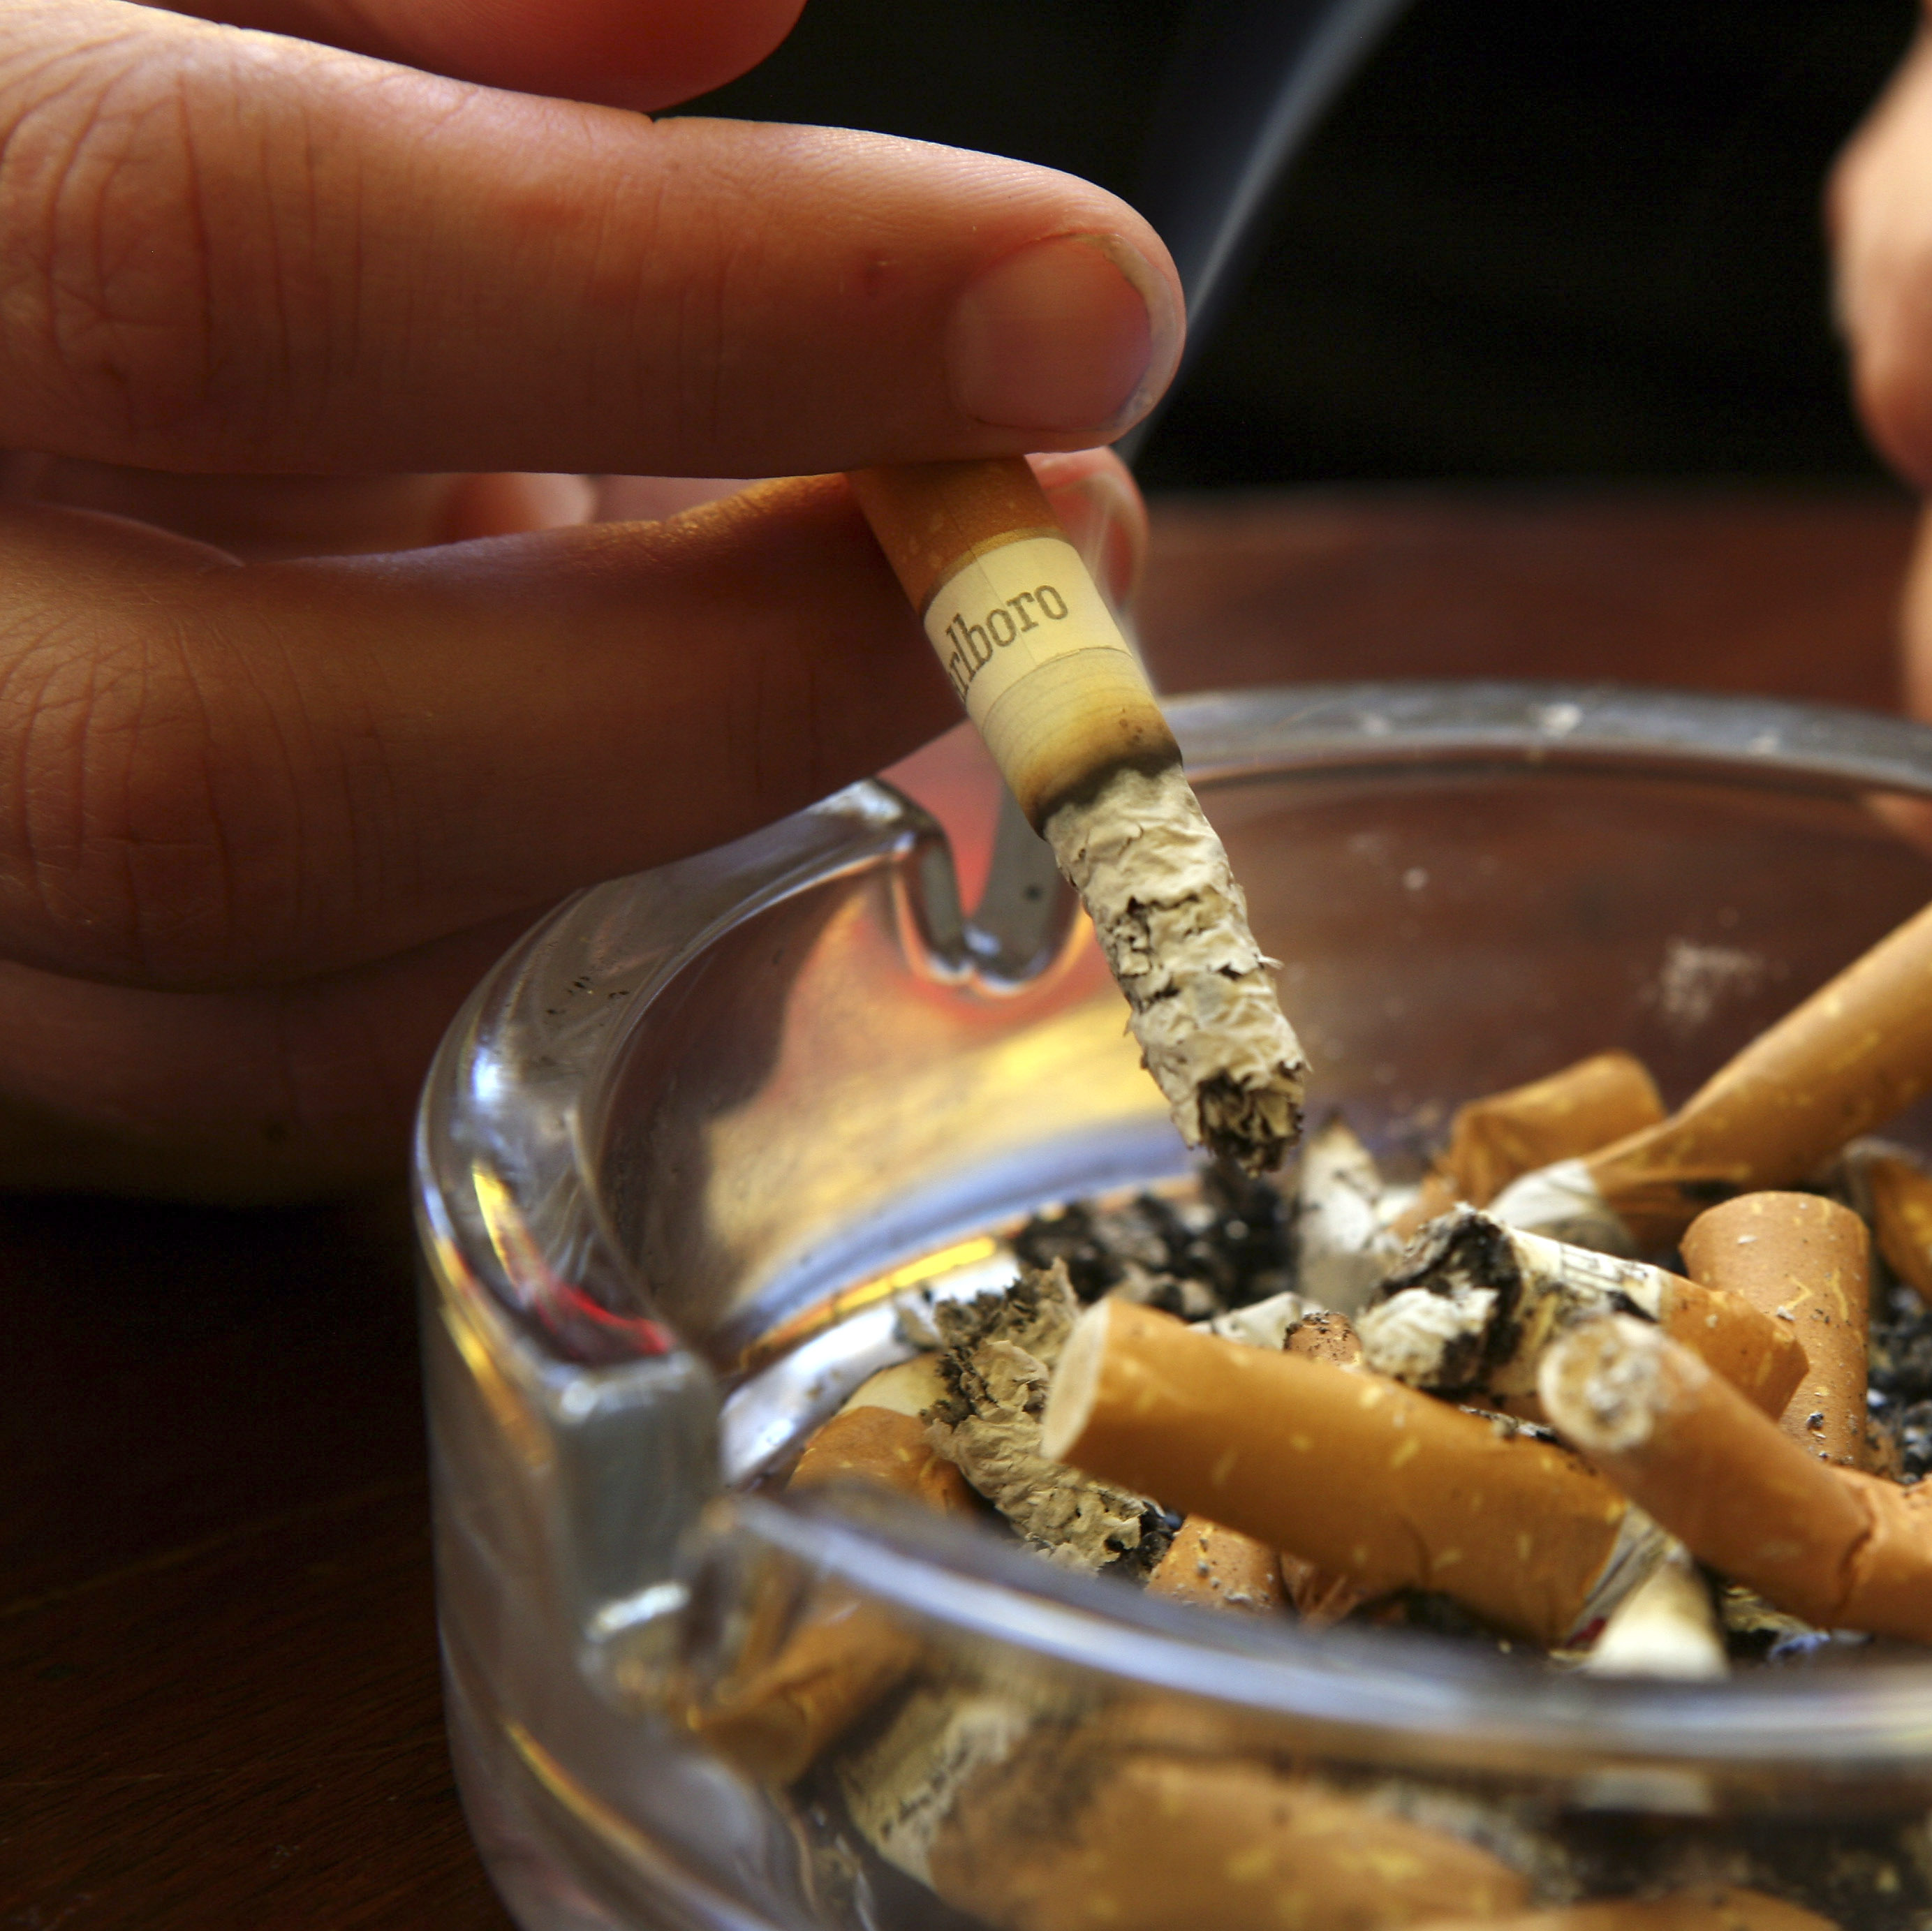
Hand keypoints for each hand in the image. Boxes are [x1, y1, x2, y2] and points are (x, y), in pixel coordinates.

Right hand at [0, 0, 1171, 1196]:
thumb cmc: (100, 178)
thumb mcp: (206, 3)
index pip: (210, 256)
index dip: (679, 292)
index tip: (1073, 291)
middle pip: (225, 766)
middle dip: (723, 682)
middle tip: (1052, 535)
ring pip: (285, 980)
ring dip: (687, 826)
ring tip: (926, 639)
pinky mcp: (19, 1029)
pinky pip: (305, 1069)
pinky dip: (570, 927)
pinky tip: (707, 765)